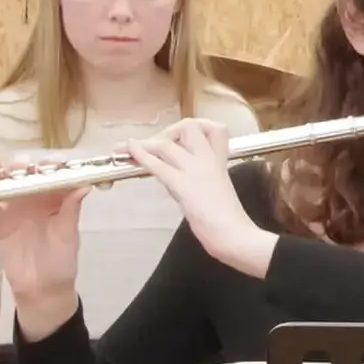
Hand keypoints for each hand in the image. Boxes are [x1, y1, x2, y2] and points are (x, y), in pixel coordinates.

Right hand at [0, 152, 86, 321]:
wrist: (43, 289)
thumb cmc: (62, 261)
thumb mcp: (69, 236)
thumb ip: (71, 211)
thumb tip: (84, 186)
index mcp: (57, 200)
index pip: (54, 177)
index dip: (52, 166)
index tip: (51, 163)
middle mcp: (36, 200)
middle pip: (27, 176)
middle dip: (22, 166)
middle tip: (19, 165)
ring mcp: (16, 210)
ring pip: (6, 186)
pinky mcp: (1, 224)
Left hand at [128, 119, 276, 276]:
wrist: (235, 236)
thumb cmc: (230, 222)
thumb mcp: (220, 193)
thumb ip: (202, 181)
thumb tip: (179, 179)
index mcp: (220, 163)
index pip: (216, 129)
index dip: (198, 127)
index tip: (182, 137)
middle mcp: (209, 161)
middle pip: (189, 126)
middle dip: (167, 131)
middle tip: (153, 143)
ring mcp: (196, 171)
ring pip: (167, 144)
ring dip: (146, 144)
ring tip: (127, 147)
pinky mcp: (183, 185)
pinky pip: (158, 164)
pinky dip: (140, 155)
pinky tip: (130, 150)